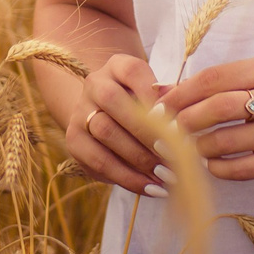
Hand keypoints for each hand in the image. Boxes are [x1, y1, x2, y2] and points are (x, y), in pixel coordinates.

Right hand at [64, 53, 165, 194]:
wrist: (105, 114)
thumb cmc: (142, 105)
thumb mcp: (156, 95)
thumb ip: (169, 99)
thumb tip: (179, 107)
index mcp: (117, 66)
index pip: (132, 71)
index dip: (154, 96)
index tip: (177, 123)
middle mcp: (94, 84)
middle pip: (113, 101)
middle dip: (146, 130)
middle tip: (173, 154)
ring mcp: (80, 112)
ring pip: (104, 132)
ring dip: (138, 158)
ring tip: (166, 176)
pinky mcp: (74, 141)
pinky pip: (98, 161)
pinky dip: (127, 178)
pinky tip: (150, 188)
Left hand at [157, 56, 253, 179]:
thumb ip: (228, 80)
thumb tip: (172, 90)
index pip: (214, 78)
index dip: (181, 92)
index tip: (161, 104)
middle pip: (216, 108)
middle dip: (183, 120)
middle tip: (165, 129)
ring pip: (224, 141)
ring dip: (197, 147)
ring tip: (187, 148)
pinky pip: (241, 169)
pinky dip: (218, 168)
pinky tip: (210, 164)